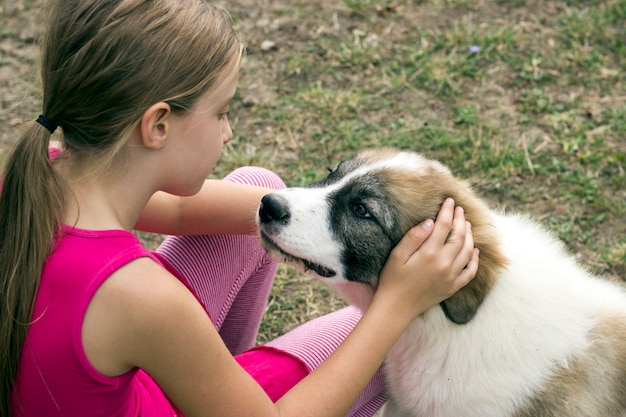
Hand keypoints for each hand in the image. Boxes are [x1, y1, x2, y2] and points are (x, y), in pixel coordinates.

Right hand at [374, 198, 478, 321]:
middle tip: (459, 209)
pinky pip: (470, 272)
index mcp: (430, 254)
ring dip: (469, 236)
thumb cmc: (392, 280)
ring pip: (468, 251)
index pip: (444, 226)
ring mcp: (451, 277)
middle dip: (460, 220)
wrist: (396, 308)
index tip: (449, 200)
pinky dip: (475, 260)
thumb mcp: (397, 255)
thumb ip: (414, 237)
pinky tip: (475, 251)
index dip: (448, 211)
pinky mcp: (453, 287)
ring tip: (466, 224)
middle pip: (459, 236)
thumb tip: (431, 222)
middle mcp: (445, 264)